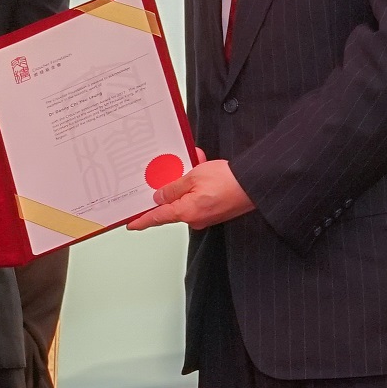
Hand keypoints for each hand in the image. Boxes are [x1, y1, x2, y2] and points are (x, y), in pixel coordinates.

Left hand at [128, 158, 253, 230]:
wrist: (255, 185)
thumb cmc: (229, 182)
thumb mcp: (193, 176)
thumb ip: (173, 187)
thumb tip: (160, 196)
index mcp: (186, 212)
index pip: (157, 218)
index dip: (142, 220)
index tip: (131, 224)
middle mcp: (195, 219)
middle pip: (173, 204)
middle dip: (172, 186)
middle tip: (172, 171)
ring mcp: (206, 216)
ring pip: (188, 197)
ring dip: (188, 181)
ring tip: (195, 162)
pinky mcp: (216, 210)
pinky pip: (200, 197)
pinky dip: (199, 183)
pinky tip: (203, 167)